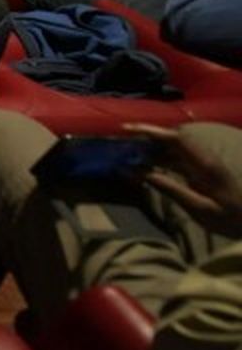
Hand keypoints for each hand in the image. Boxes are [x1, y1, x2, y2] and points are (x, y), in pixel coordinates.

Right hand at [126, 124, 241, 238]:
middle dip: (146, 138)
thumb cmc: (229, 218)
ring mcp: (203, 166)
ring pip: (172, 150)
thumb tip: (141, 173)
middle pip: (172, 140)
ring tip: (129, 154)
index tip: (127, 130)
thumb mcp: (198, 208)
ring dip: (151, 150)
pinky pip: (176, 161)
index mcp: (204, 163)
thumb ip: (171, 188)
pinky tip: (146, 168)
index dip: (151, 131)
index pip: (175, 138)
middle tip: (122, 142)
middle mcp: (203, 159)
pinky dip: (159, 161)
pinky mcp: (201, 174)